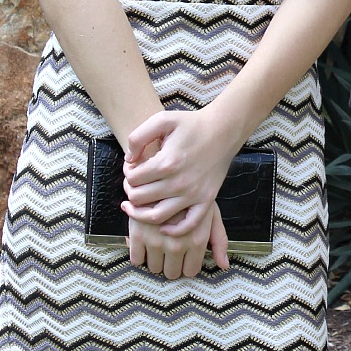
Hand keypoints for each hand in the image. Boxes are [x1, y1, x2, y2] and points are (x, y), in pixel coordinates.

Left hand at [122, 109, 233, 278]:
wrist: (223, 130)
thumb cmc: (191, 124)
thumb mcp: (162, 120)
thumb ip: (138, 137)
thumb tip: (129, 160)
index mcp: (166, 163)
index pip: (133, 179)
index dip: (127, 173)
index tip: (132, 168)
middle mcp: (179, 182)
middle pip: (140, 198)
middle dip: (131, 190)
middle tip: (135, 183)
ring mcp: (193, 194)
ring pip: (156, 216)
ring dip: (140, 213)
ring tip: (135, 206)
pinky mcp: (206, 200)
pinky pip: (187, 225)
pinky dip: (172, 230)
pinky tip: (162, 226)